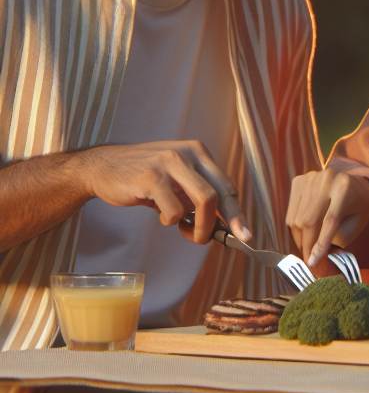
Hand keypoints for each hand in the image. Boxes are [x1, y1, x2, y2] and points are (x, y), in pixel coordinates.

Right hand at [82, 141, 247, 244]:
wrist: (101, 167)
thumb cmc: (142, 176)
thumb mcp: (176, 178)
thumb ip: (197, 194)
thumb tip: (222, 224)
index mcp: (198, 152)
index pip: (226, 185)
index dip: (236, 213)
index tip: (243, 235)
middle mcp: (188, 153)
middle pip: (220, 194)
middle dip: (223, 223)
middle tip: (212, 241)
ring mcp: (170, 163)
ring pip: (204, 201)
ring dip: (198, 226)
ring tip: (185, 230)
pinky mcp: (152, 177)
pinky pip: (174, 210)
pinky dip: (170, 220)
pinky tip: (160, 214)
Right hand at [287, 166, 368, 266]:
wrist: (353, 183)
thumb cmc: (357, 207)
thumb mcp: (356, 222)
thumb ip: (339, 238)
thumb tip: (315, 257)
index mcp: (345, 189)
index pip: (330, 221)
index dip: (320, 244)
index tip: (312, 263)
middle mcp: (326, 180)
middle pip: (309, 220)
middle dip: (307, 245)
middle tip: (308, 261)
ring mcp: (310, 179)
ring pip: (297, 218)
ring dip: (300, 238)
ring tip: (308, 247)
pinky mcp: (298, 181)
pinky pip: (290, 212)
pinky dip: (295, 227)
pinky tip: (304, 233)